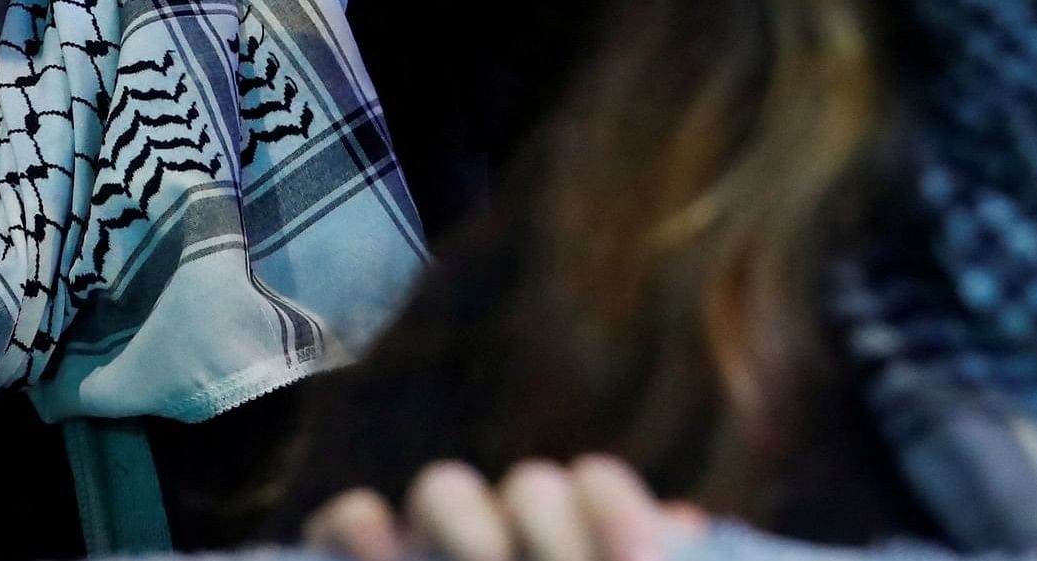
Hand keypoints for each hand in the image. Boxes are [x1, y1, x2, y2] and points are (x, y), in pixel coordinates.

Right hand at [304, 457, 694, 560]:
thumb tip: (686, 524)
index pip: (594, 484)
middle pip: (529, 485)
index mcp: (571, 539)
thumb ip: (630, 551)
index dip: (616, 510)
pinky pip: (350, 516)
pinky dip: (364, 528)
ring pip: (444, 487)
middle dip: (553, 531)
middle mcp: (501, 534)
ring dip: (468, 524)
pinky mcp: (356, 558)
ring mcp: (427, 544)